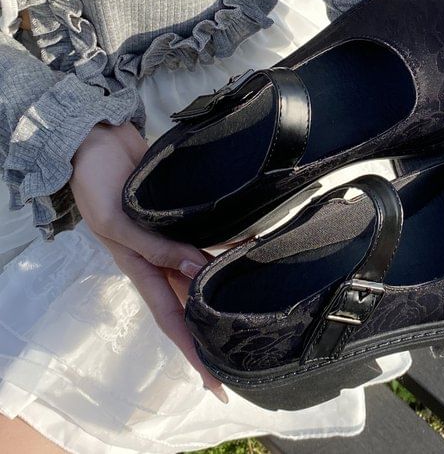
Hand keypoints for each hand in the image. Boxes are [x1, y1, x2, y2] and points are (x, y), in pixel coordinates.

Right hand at [70, 121, 227, 402]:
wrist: (99, 141)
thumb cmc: (98, 182)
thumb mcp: (118, 220)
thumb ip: (155, 246)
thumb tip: (199, 270)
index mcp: (140, 269)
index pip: (171, 320)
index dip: (193, 352)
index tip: (216, 384)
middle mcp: (160, 260)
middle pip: (193, 304)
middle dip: (217, 329)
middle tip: (252, 350)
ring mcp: (171, 239)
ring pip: (205, 272)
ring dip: (228, 286)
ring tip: (263, 301)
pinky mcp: (182, 217)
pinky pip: (209, 237)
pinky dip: (230, 245)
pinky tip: (253, 247)